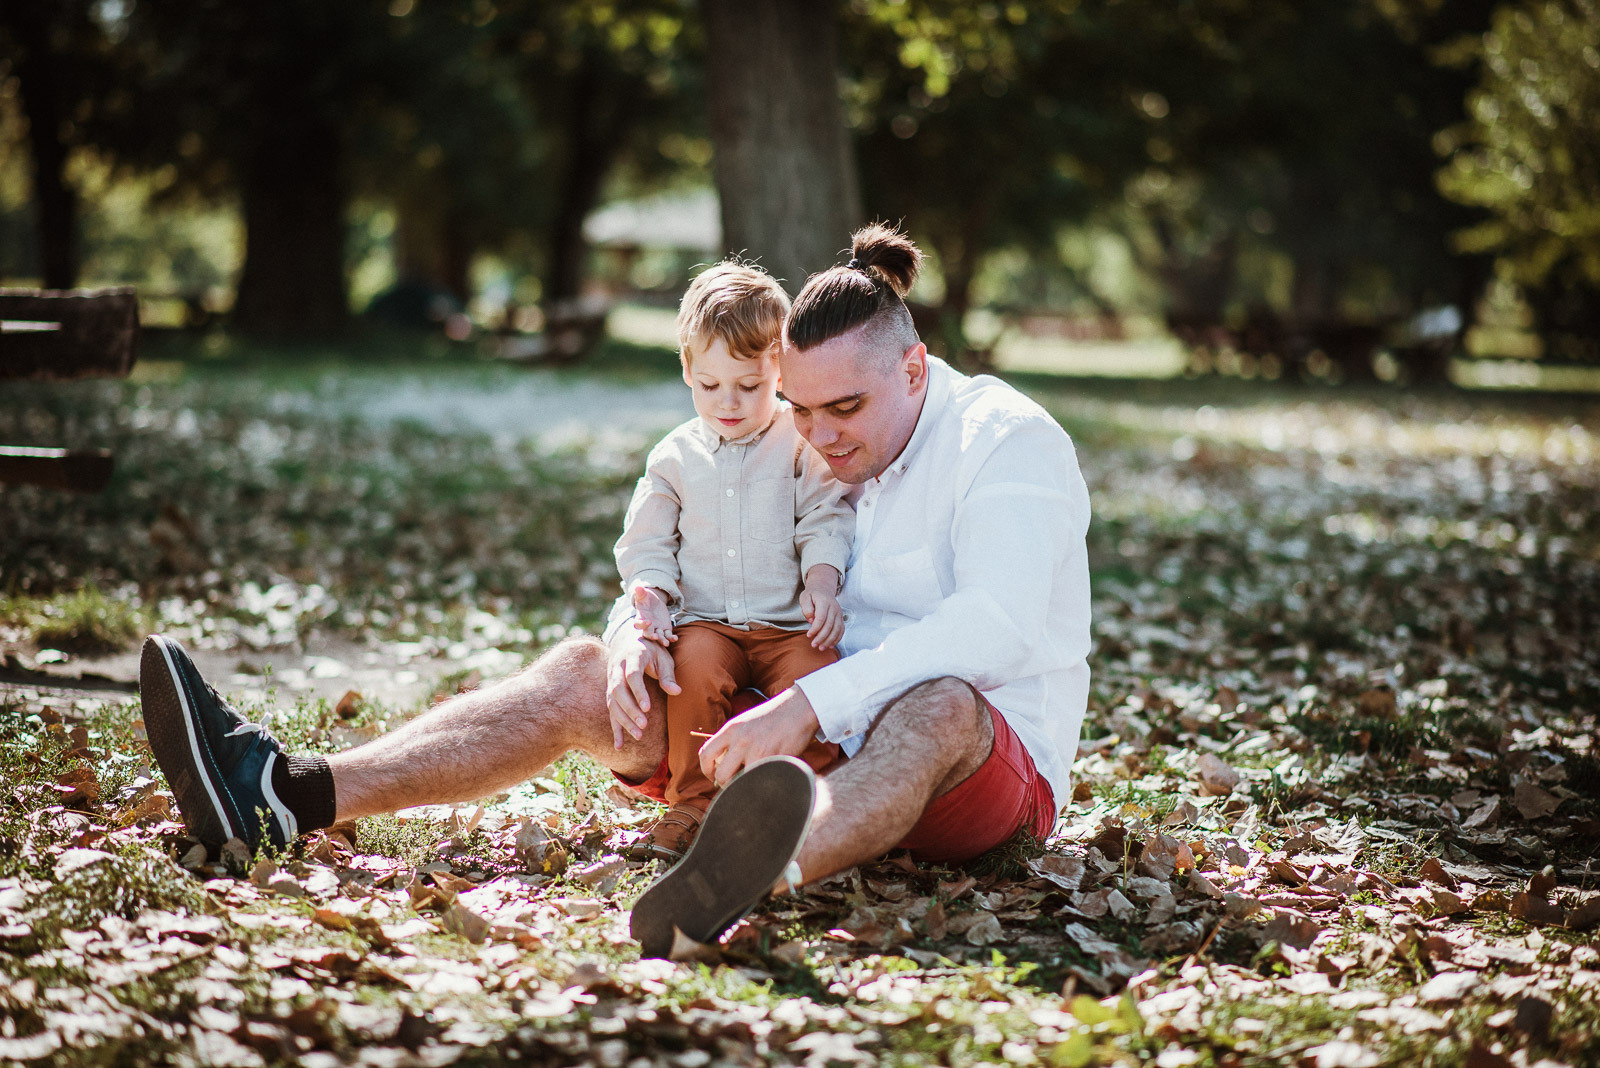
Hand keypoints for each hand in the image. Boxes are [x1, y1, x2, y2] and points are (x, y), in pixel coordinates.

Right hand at [606, 628, 680, 748]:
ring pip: (612, 702)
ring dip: (623, 720)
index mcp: (632, 656)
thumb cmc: (651, 650)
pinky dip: (615, 728)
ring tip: (639, 735)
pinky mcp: (610, 690)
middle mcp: (617, 668)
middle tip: (644, 725)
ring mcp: (611, 679)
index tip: (648, 708)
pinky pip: (611, 710)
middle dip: (630, 710)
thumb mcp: (663, 657)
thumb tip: (677, 692)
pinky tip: (619, 745)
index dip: (638, 692)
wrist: (628, 639)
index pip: (632, 675)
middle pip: (618, 690)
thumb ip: (668, 675)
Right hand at [631, 586, 676, 644]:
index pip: (638, 624)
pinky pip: (667, 635)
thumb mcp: (644, 595)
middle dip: (651, 635)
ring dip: (662, 640)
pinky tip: (675, 638)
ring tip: (666, 643)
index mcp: (640, 618)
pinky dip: (671, 638)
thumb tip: (638, 587)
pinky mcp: (665, 630)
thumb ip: (641, 593)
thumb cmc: (646, 599)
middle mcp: (647, 626)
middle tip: (655, 637)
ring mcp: (656, 629)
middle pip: (648, 633)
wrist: (655, 603)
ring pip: (658, 636)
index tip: (648, 621)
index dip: (642, 624)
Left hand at [698, 687, 820, 786]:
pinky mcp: (774, 759)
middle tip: (734, 784)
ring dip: (744, 787)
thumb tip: (721, 765)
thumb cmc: (772, 717)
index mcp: (731, 729)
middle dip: (725, 785)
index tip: (714, 777)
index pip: (706, 754)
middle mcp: (741, 740)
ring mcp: (758, 751)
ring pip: (739, 782)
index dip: (707, 771)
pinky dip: (761, 784)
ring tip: (751, 782)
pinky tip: (766, 778)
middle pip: (721, 775)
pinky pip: (759, 781)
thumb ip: (732, 740)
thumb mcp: (745, 722)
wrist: (798, 708)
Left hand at [799, 586, 843, 649]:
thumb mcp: (805, 597)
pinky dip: (837, 639)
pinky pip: (841, 630)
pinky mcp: (841, 618)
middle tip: (813, 645)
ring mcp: (839, 613)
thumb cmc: (812, 595)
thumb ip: (807, 608)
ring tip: (821, 648)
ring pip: (837, 629)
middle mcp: (834, 608)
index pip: (821, 618)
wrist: (823, 589)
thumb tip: (811, 620)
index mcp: (824, 602)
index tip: (808, 635)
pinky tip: (830, 645)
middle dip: (821, 637)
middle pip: (829, 625)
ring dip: (829, 640)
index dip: (815, 628)